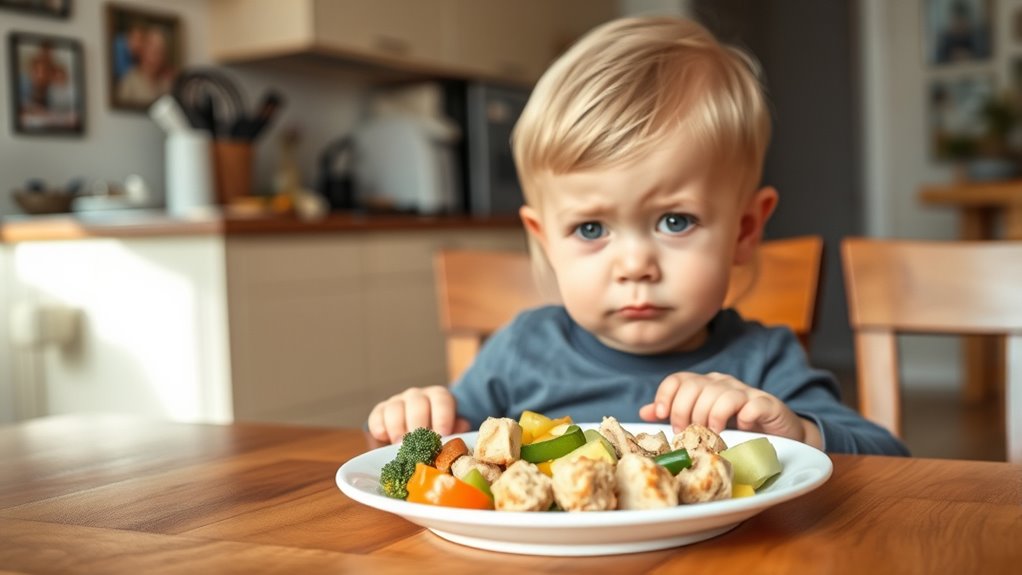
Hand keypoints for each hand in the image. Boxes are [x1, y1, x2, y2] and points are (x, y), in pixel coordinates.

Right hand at [367, 385, 470, 443]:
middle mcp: (418, 396)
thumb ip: (456, 429)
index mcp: (438, 397)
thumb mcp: (450, 431)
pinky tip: (384, 437)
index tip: (442, 434)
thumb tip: (462, 429)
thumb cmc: (436, 435)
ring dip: (398, 428)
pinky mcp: (380, 411)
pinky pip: (377, 415)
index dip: (442, 416)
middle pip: (417, 403)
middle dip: (418, 425)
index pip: (442, 399)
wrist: (414, 436)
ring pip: (395, 408)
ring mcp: (397, 402)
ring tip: (401, 446)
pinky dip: (379, 426)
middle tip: (418, 444)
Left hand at [638, 372, 821, 447]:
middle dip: (686, 414)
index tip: (664, 416)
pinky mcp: (766, 403)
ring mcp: (745, 391)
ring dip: (712, 420)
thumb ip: (675, 414)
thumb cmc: (736, 427)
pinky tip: (741, 428)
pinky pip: (750, 405)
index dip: (667, 397)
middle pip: (695, 389)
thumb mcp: (703, 420)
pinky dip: (743, 417)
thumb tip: (644, 412)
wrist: (777, 432)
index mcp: (705, 384)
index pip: (678, 380)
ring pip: (720, 397)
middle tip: (690, 434)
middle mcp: (722, 383)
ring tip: (715, 436)